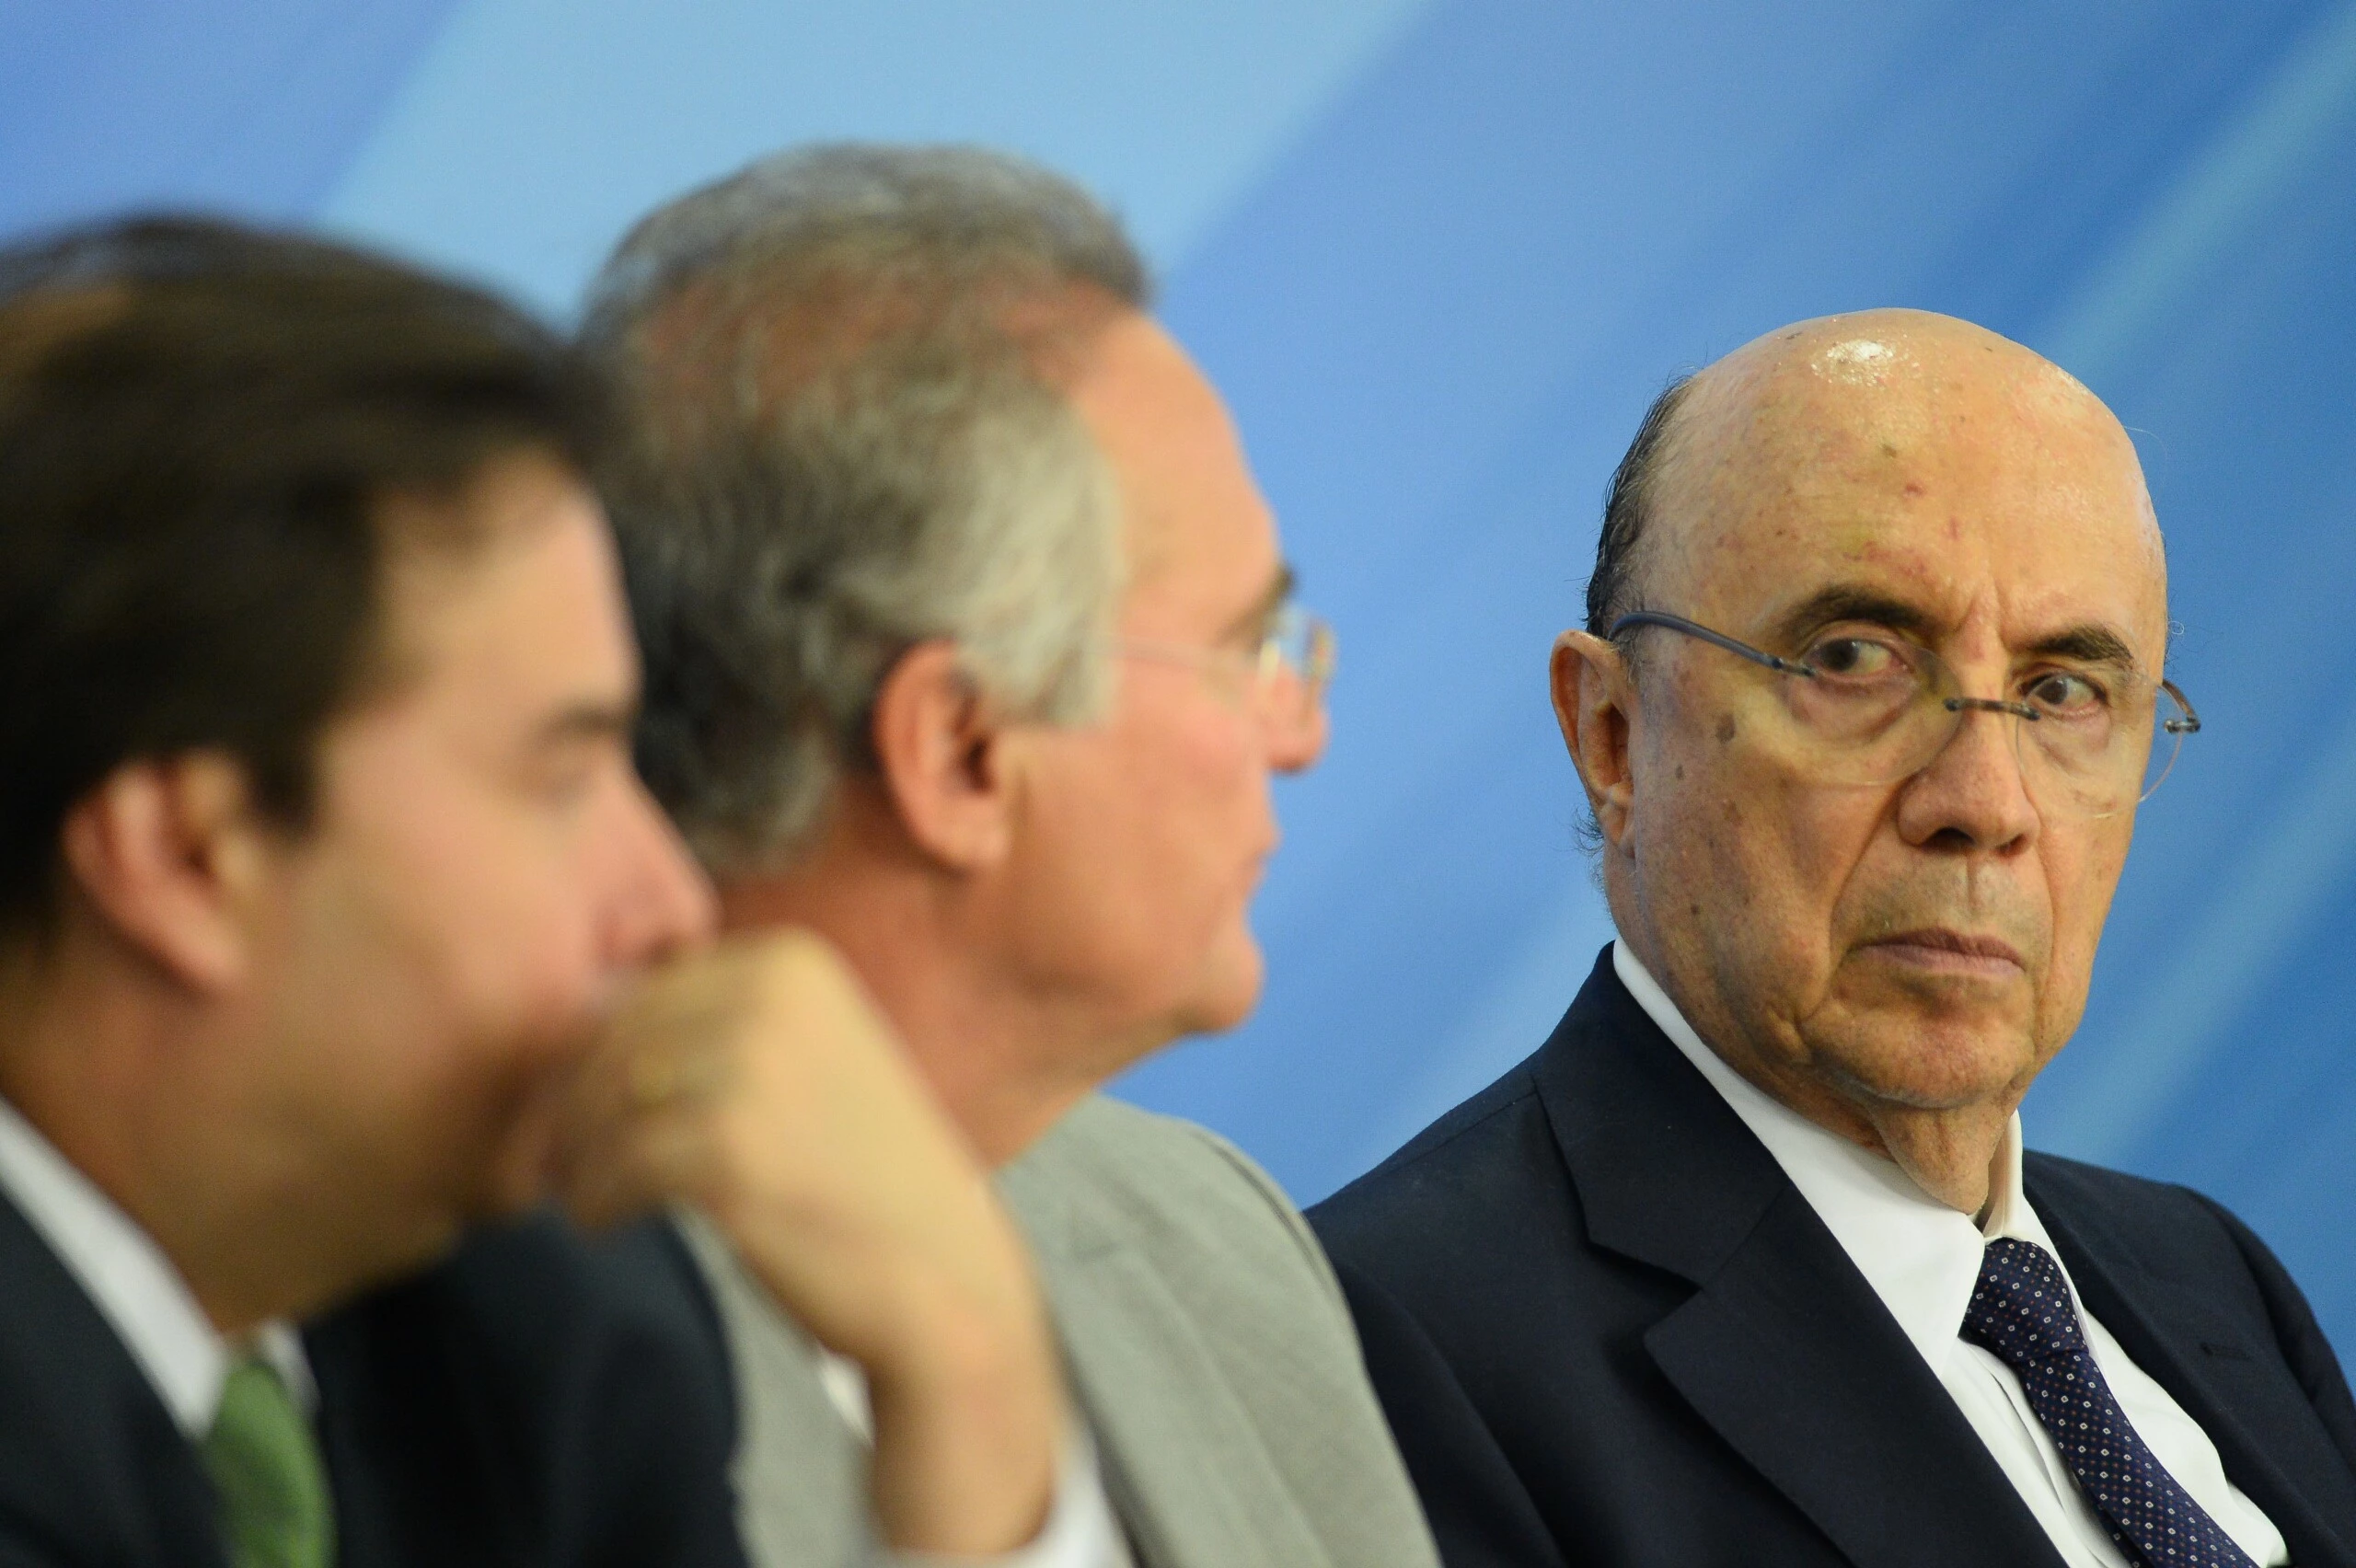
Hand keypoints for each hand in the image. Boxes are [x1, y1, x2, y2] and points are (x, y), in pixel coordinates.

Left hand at [548, 928, 1063, 1554]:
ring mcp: (754, 1072)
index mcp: (792, 963)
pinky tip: (608, 1221)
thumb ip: (717, 1025)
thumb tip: (577, 1026)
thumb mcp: (810, 1058)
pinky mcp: (731, 1150)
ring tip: (586, 1191)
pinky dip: (596, 1199)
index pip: (642, 988)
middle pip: (611, 1039)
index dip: (593, 1052)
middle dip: (571, 1103)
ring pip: (604, 1101)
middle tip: (557, 1159)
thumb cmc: (862, 1179)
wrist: (942, 1278)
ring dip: (576, 1154)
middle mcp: (773, 998)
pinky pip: (614, 1164)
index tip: (580, 1109)